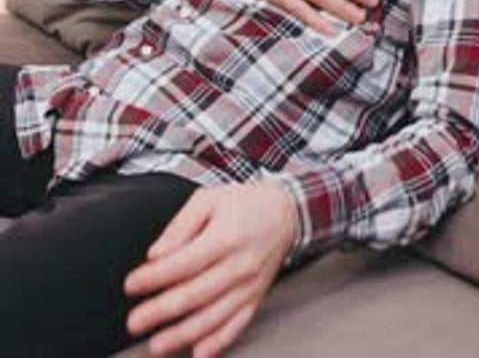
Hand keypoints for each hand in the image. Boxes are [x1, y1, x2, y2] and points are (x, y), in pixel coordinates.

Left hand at [125, 182, 296, 356]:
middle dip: (160, 312)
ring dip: (183, 335)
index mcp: (224, 237)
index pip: (183, 263)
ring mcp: (249, 285)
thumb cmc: (243, 203)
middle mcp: (239, 265)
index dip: (154, 277)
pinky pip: (237, 325)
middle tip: (134, 322)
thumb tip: (156, 254)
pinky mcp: (255, 298)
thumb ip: (180, 226)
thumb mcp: (208, 199)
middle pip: (195, 294)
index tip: (132, 284)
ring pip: (213, 317)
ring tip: (157, 345)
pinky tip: (199, 353)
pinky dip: (218, 342)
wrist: (283, 212)